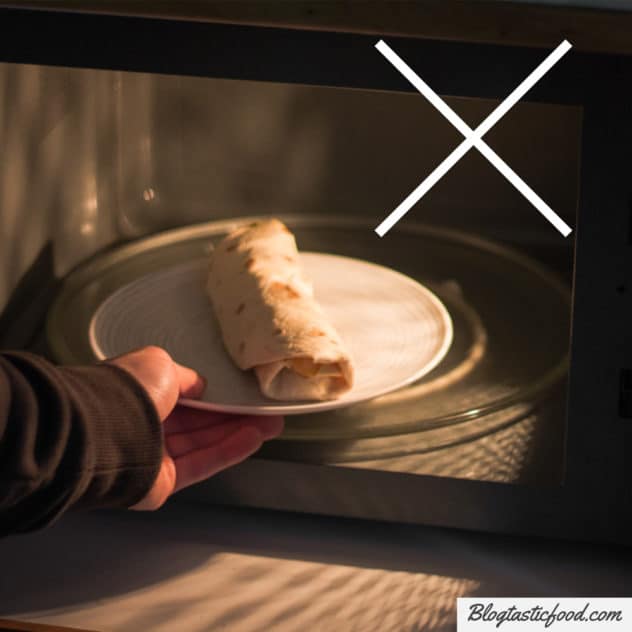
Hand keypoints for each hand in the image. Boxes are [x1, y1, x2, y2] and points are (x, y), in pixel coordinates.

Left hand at [109, 346, 283, 509]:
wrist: (104, 429)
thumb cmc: (128, 391)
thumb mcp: (161, 364)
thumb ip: (186, 377)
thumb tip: (201, 386)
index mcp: (143, 396)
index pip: (189, 398)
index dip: (218, 397)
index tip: (245, 395)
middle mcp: (148, 426)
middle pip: (201, 423)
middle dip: (236, 417)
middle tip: (267, 412)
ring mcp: (156, 457)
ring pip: (205, 444)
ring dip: (239, 433)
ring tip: (271, 425)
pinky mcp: (164, 482)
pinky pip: (202, 464)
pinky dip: (229, 452)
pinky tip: (253, 439)